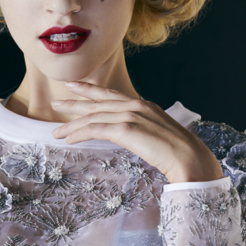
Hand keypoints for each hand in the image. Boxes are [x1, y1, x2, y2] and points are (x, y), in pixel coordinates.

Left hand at [51, 80, 223, 183]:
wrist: (190, 158)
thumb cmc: (178, 153)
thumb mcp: (157, 136)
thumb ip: (142, 132)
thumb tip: (132, 137)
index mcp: (144, 105)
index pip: (111, 95)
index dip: (91, 90)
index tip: (74, 86)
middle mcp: (136, 105)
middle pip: (98, 102)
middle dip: (75, 103)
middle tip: (56, 104)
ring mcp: (131, 115)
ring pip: (93, 117)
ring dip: (72, 125)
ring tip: (56, 132)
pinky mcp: (126, 129)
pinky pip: (95, 129)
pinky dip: (79, 133)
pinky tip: (69, 139)